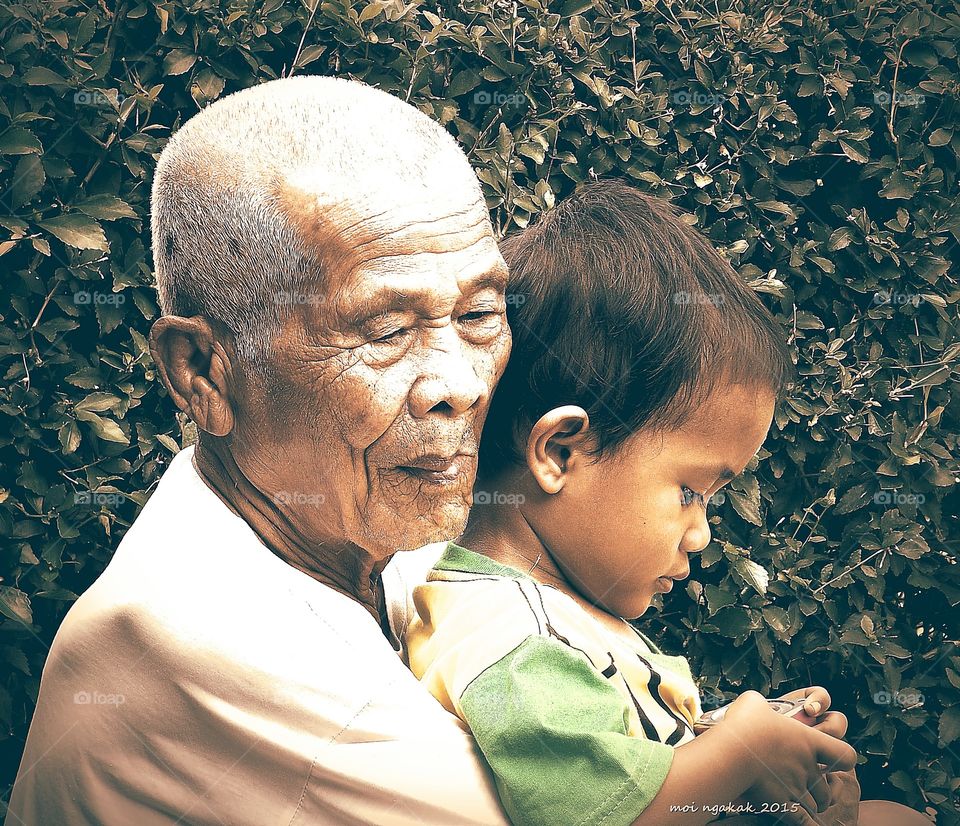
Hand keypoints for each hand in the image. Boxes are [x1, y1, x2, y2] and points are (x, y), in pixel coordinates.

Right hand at [722, 692, 857, 825]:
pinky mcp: (783, 803)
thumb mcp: (754, 702)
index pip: (845, 754)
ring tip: (803, 802)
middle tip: (812, 786)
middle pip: (830, 787)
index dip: (844, 758)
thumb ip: (763, 705)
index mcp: (808, 741)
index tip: (834, 760)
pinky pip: (803, 821)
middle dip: (823, 789)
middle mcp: (808, 766)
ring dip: (813, 804)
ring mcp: (797, 787)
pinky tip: (809, 824)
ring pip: (818, 804)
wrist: (732, 750)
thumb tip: (757, 704)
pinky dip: (808, 824)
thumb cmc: (743, 723)